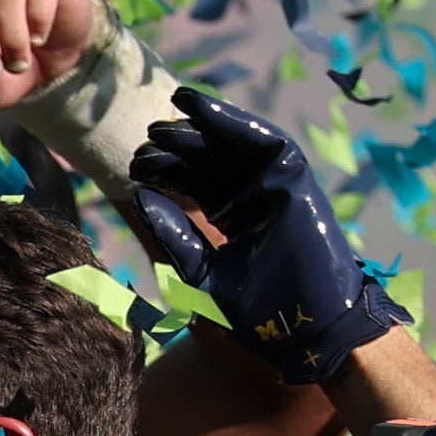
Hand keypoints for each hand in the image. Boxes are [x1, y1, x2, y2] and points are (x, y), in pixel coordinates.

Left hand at [128, 89, 401, 386]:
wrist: (302, 328)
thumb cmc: (255, 310)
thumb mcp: (200, 270)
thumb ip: (174, 235)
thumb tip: (140, 197)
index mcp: (228, 216)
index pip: (192, 182)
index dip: (165, 169)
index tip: (134, 165)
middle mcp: (250, 196)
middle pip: (209, 159)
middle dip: (178, 144)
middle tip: (147, 138)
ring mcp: (273, 186)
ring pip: (233, 143)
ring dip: (202, 123)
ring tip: (172, 107)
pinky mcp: (295, 180)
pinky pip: (264, 140)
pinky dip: (232, 121)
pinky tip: (201, 108)